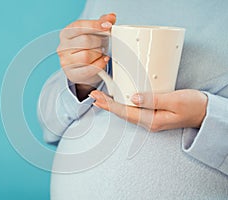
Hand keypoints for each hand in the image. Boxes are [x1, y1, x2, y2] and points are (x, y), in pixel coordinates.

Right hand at [57, 13, 116, 99]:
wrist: (83, 68)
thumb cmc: (87, 48)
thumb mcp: (94, 33)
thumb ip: (102, 23)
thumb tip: (110, 17)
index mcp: (66, 34)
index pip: (78, 26)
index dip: (94, 25)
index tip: (107, 26)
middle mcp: (62, 47)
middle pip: (85, 41)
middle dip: (99, 42)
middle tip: (103, 44)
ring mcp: (65, 62)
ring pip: (86, 56)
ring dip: (98, 54)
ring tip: (100, 53)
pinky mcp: (72, 75)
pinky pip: (89, 69)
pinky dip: (99, 64)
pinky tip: (103, 60)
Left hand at [90, 89, 207, 131]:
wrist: (205, 112)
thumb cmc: (194, 106)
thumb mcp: (176, 101)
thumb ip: (154, 100)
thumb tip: (134, 98)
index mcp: (153, 120)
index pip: (126, 112)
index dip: (110, 105)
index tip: (98, 98)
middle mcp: (149, 122)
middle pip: (123, 113)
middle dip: (107, 105)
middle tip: (93, 96)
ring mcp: (150, 119)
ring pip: (126, 112)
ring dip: (113, 104)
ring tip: (100, 97)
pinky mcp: (153, 114)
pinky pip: (133, 110)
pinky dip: (122, 103)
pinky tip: (117, 99)